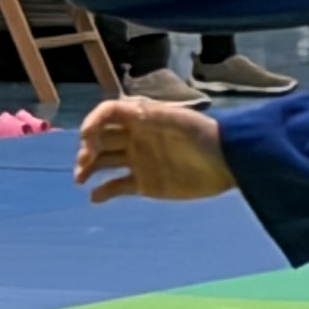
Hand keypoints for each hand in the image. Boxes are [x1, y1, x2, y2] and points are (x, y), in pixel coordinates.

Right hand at [75, 93, 232, 203]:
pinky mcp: (145, 184)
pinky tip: (95, 198)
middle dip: (86, 148)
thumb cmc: (202, 135)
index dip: (91, 123)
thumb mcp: (175, 119)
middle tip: (85, 162)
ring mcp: (139, 161)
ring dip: (87, 168)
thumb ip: (147, 115)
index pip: (106, 115)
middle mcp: (135, 138)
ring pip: (103, 162)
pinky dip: (103, 192)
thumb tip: (119, 111)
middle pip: (100, 139)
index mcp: (140, 118)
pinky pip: (117, 187)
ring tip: (80, 180)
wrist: (227, 161)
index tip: (87, 138)